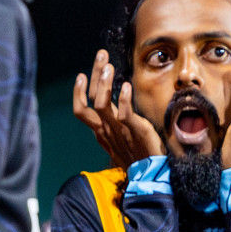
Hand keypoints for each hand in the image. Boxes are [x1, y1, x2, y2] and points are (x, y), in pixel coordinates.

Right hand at [73, 49, 163, 167]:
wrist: (152, 176)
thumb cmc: (138, 156)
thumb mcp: (120, 139)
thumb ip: (115, 123)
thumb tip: (114, 107)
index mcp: (101, 131)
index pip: (81, 110)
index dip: (78, 93)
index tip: (82, 75)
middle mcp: (106, 130)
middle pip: (91, 99)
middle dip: (95, 73)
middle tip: (101, 55)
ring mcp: (119, 131)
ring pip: (102, 103)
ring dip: (104, 82)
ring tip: (109, 66)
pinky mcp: (135, 132)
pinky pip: (124, 114)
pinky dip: (123, 98)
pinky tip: (126, 85)